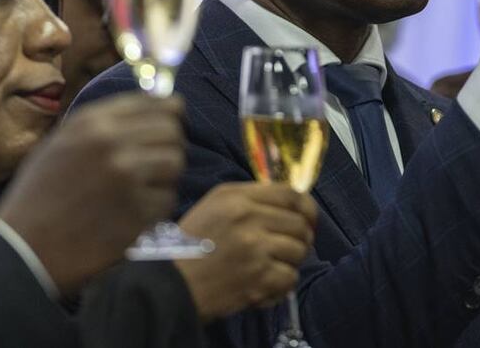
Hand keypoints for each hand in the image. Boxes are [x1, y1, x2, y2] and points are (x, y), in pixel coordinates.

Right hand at [0, 93, 185, 294]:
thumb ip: (103, 125)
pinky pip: (167, 200)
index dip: (169, 113)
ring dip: (164, 177)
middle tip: (157, 163)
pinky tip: (130, 215)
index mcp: (91, 123)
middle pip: (171, 131)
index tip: (172, 123)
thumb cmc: (38, 197)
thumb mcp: (61, 144)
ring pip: (175, 163)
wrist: (22, 250)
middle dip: (170, 145)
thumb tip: (156, 108)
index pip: (153, 103)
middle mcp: (111, 144)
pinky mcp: (138, 212)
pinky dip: (155, 208)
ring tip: (140, 190)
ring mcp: (127, 178)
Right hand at [176, 182, 316, 321]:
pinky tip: (264, 284)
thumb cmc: (191, 245)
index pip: (290, 194)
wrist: (170, 285)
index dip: (307, 207)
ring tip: (271, 266)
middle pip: (299, 224)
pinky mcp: (258, 278)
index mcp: (236, 198)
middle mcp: (248, 218)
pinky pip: (291, 278)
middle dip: (301, 238)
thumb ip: (249, 198)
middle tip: (289, 248)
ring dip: (290, 262)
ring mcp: (255, 249)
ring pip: (299, 251)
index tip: (309, 219)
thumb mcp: (214, 206)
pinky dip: (281, 284)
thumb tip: (289, 203)